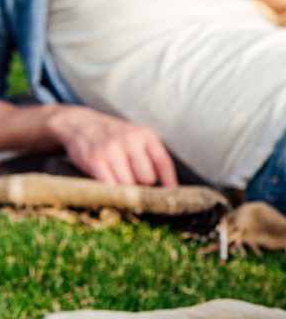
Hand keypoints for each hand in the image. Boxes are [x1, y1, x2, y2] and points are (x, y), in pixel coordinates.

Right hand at [45, 106, 177, 186]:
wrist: (80, 124)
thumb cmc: (114, 136)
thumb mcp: (136, 137)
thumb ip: (151, 156)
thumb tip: (167, 187)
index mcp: (146, 135)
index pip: (164, 163)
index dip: (169, 181)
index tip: (172, 195)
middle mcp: (131, 140)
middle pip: (147, 178)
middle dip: (142, 184)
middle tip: (133, 180)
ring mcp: (113, 150)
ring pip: (129, 185)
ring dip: (125, 188)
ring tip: (118, 178)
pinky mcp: (96, 160)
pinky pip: (110, 186)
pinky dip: (111, 191)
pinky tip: (109, 184)